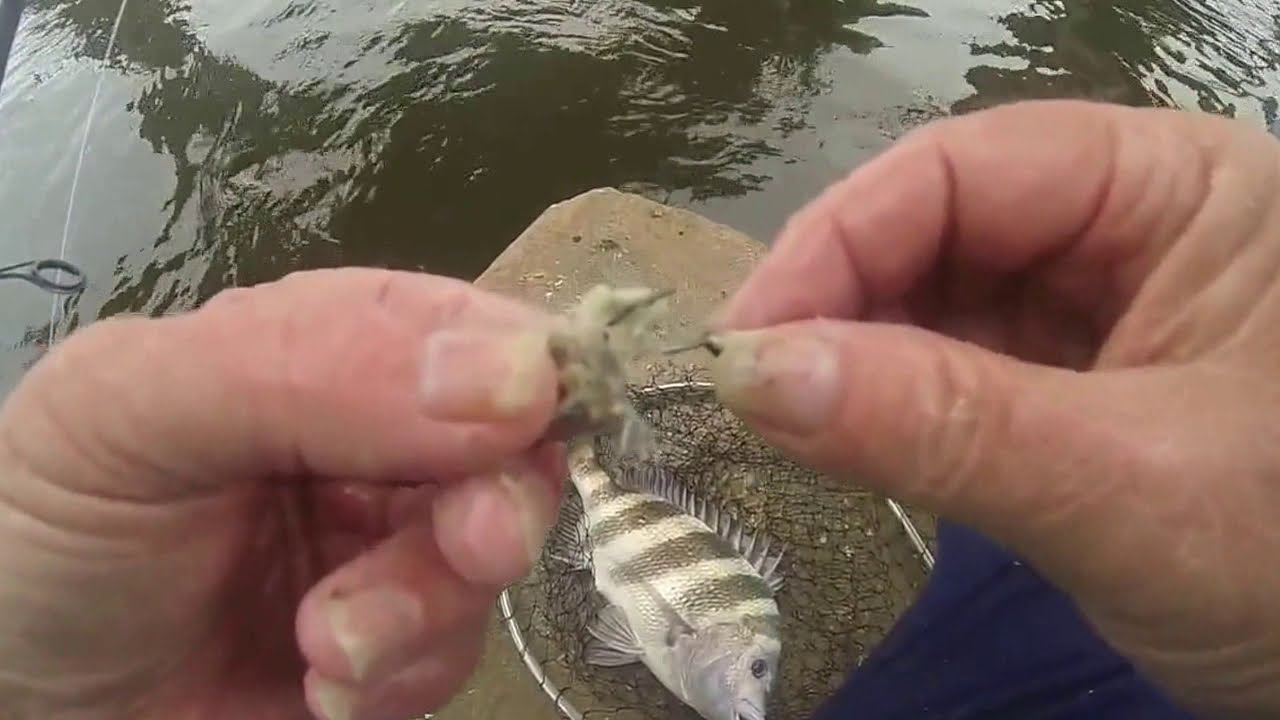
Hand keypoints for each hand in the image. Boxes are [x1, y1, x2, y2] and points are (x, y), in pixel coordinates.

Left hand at [0, 268, 563, 719]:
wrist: (17, 703)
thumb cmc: (46, 534)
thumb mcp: (130, 412)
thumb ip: (304, 365)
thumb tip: (518, 370)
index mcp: (317, 352)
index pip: (454, 325)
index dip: (513, 361)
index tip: (526, 412)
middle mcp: (370, 443)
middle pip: (505, 445)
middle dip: (495, 498)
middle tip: (473, 546)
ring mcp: (383, 550)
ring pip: (489, 556)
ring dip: (428, 607)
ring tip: (329, 648)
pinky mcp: (391, 651)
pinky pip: (454, 653)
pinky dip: (405, 675)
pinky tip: (324, 689)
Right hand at [707, 100, 1279, 719]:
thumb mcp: (1127, 489)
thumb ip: (941, 426)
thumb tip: (751, 376)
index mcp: (1180, 190)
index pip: (969, 170)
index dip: (839, 241)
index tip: (743, 341)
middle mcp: (1135, 228)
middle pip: (941, 226)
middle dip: (839, 302)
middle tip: (750, 392)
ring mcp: (1103, 308)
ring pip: (937, 298)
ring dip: (855, 356)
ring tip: (787, 420)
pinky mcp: (1077, 383)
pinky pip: (958, 367)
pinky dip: (892, 404)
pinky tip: (848, 435)